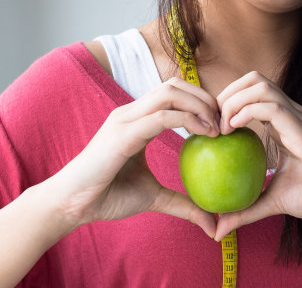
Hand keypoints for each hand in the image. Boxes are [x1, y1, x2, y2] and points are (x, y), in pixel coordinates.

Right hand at [47, 77, 219, 236]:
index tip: (220, 124)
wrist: (71, 206)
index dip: (201, 101)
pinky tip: (205, 133)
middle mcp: (131, 112)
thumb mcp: (154, 197)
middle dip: (205, 97)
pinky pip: (161, 117)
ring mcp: (125, 119)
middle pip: (174, 85)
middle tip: (223, 122)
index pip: (173, 93)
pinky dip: (188, 120)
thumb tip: (211, 223)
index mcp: (137, 119)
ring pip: (169, 93)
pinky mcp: (122, 134)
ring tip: (216, 128)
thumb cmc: (109, 197)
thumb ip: (182, 203)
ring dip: (199, 105)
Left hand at [214, 71, 301, 240]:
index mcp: (283, 123)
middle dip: (226, 93)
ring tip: (222, 127)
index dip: (227, 102)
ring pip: (259, 85)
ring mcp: (298, 117)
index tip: (211, 128)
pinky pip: (271, 106)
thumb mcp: (273, 202)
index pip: (251, 93)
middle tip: (213, 123)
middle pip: (253, 79)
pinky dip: (245, 111)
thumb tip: (218, 230)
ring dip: (233, 100)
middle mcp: (290, 113)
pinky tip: (233, 130)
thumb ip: (246, 210)